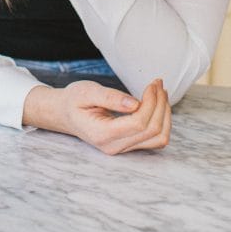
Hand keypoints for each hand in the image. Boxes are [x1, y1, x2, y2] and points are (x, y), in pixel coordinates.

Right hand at [23, 78, 171, 154]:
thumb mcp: (87, 92)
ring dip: (165, 114)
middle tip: (157, 83)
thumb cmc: (74, 101)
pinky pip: (155, 139)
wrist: (65, 114)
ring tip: (160, 92)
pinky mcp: (129, 145)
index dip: (151, 102)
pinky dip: (162, 121)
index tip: (151, 83)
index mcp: (102, 134)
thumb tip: (135, 104)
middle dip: (160, 104)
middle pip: (152, 131)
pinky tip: (158, 104)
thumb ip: (110, 98)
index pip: (138, 123)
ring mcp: (123, 149)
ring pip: (158, 138)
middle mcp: (114, 146)